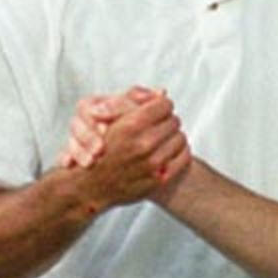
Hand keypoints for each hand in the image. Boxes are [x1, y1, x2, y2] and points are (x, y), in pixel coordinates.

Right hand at [69, 90, 190, 213]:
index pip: (164, 105)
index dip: (160, 105)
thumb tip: (162, 92)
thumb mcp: (109, 116)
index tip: (157, 109)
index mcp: (131, 125)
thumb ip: (134, 99)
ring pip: (181, 138)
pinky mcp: (160, 179)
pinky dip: (180, 152)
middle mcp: (143, 145)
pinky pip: (184, 158)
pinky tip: (170, 150)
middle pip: (174, 121)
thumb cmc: (100, 147)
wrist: (93, 184)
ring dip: (174, 136)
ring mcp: (152, 164)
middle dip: (167, 120)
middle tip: (159, 124)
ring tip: (163, 137)